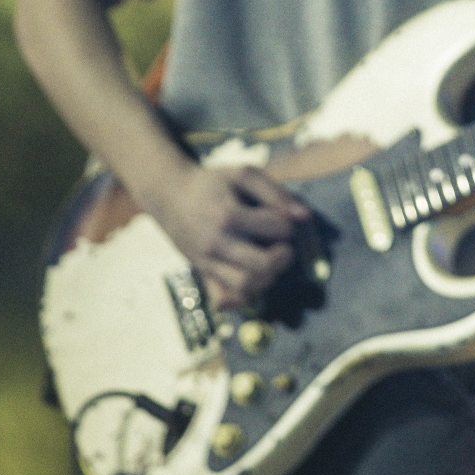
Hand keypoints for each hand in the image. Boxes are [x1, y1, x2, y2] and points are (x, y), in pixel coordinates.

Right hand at [141, 162, 309, 309]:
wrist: (170, 197)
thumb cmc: (213, 183)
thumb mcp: (244, 174)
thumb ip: (276, 193)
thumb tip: (305, 216)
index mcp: (229, 216)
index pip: (278, 229)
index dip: (289, 223)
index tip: (283, 217)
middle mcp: (216, 244)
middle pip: (264, 266)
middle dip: (285, 256)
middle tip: (283, 245)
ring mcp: (207, 262)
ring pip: (246, 287)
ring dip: (268, 277)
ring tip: (269, 259)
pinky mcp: (203, 274)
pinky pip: (224, 300)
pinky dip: (244, 296)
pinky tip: (253, 277)